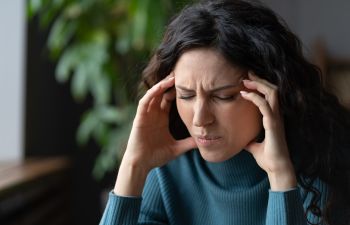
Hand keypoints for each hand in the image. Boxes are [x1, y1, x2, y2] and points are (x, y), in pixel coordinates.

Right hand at [124, 73, 195, 170]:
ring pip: (154, 94)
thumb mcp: (177, 148)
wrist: (141, 164)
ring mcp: (146, 114)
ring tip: (173, 76)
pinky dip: (152, 93)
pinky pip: (145, 101)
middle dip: (171, 84)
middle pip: (162, 94)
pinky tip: (161, 86)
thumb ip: (189, 143)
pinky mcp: (140, 117)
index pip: (170, 100)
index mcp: (162, 119)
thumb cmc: (156, 156)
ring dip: (162, 85)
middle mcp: (154, 114)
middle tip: (182, 74)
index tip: (190, 84)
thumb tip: (204, 142)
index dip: (178, 92)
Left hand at [240, 72, 296, 190]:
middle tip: (246, 74)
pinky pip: (265, 106)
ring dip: (258, 85)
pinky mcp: (273, 125)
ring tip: (245, 81)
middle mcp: (277, 115)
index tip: (247, 82)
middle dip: (259, 80)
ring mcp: (277, 119)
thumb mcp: (254, 146)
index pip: (270, 96)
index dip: (260, 86)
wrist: (276, 169)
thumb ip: (249, 139)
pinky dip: (255, 98)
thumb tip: (241, 140)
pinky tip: (244, 95)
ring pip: (272, 93)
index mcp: (273, 118)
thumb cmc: (268, 158)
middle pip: (273, 90)